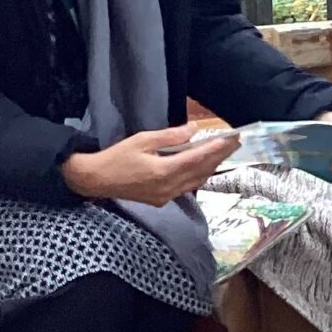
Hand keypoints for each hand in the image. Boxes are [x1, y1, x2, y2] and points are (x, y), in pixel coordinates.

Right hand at [62, 126, 236, 205]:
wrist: (96, 180)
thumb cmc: (117, 156)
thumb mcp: (143, 140)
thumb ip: (170, 136)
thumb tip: (193, 130)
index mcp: (164, 171)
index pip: (197, 159)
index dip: (216, 149)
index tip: (231, 139)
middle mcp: (169, 187)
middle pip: (201, 171)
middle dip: (219, 157)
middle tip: (236, 144)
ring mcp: (166, 196)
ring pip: (196, 181)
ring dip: (211, 167)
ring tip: (224, 154)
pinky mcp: (162, 200)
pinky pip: (187, 188)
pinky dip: (198, 176)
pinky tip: (204, 168)